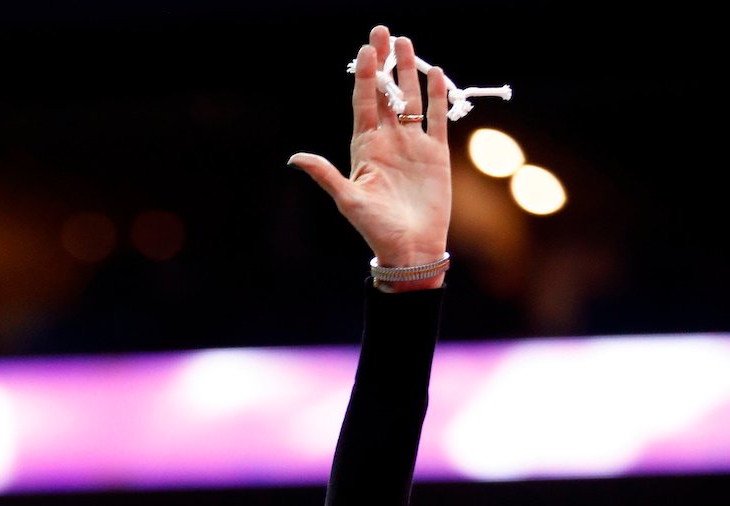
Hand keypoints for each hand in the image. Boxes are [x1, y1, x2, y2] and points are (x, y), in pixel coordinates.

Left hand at [288, 24, 451, 284]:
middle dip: (384, 64)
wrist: (410, 248)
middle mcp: (388, 142)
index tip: (365, 50)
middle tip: (382, 32)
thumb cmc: (376, 229)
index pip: (364, 104)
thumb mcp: (348, 200)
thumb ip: (326, 175)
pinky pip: (436, 119)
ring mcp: (412, 145)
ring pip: (411, 100)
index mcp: (365, 149)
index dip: (364, 76)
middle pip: (385, 94)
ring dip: (409, 72)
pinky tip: (434, 74)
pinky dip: (436, 97)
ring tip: (405, 43)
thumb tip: (295, 158)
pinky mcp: (435, 154)